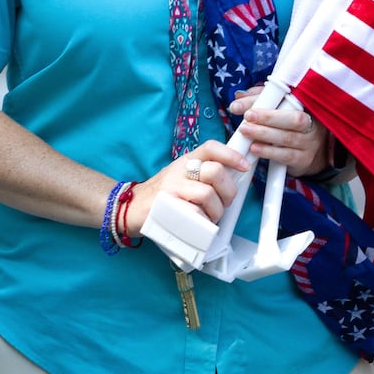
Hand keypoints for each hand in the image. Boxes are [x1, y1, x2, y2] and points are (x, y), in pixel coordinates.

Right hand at [125, 140, 249, 236]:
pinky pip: (194, 214)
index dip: (231, 155)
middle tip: (224, 203)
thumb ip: (202, 176)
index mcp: (185, 161)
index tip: (244, 166)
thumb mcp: (181, 178)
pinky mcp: (166, 207)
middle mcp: (179, 170)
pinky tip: (199, 226)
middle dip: (228, 191)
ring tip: (210, 218)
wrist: (130, 208)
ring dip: (216, 211)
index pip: (211, 148)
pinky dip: (203, 223)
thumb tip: (233, 179)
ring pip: (208, 194)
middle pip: (215, 172)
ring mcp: (172, 188)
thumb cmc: (162, 196)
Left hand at [228, 87, 328, 178]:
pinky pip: (287, 155)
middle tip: (247, 116)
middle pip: (295, 119)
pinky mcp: (304, 159)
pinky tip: (255, 148)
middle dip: (269, 117)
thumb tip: (237, 101)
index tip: (250, 105)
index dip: (270, 99)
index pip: (290, 99)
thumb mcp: (275, 109)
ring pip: (288, 138)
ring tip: (246, 131)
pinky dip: (269, 151)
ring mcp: (309, 143)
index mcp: (306, 107)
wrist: (305, 153)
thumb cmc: (286, 126)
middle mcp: (311, 124)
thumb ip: (257, 101)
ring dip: (264, 134)